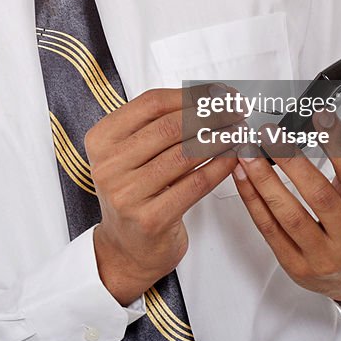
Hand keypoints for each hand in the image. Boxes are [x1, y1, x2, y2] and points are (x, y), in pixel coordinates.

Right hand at [87, 85, 240, 304]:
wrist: (126, 248)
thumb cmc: (136, 192)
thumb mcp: (133, 153)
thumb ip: (160, 125)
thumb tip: (211, 97)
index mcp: (101, 140)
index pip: (151, 104)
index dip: (191, 95)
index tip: (219, 92)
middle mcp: (108, 165)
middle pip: (170, 127)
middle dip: (211, 115)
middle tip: (237, 110)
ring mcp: (127, 194)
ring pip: (186, 154)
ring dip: (220, 138)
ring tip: (239, 130)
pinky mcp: (151, 219)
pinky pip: (195, 184)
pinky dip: (220, 166)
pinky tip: (233, 157)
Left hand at [232, 110, 340, 301]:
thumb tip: (332, 128)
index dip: (337, 143)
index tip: (320, 117)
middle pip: (318, 196)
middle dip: (291, 161)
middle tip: (270, 135)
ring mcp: (323, 257)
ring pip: (288, 215)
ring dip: (263, 180)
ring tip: (248, 154)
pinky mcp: (297, 267)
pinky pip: (269, 230)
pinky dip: (253, 201)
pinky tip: (243, 178)